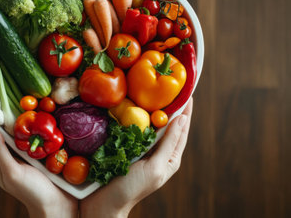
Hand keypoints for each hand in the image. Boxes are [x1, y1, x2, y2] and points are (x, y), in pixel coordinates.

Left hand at [0, 97, 77, 217]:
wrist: (56, 203)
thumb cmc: (32, 191)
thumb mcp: (12, 171)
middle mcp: (1, 152)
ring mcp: (16, 149)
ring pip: (7, 125)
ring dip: (4, 109)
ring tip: (1, 91)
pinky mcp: (30, 148)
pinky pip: (23, 129)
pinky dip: (22, 117)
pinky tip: (25, 105)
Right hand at [80, 98, 192, 217]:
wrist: (103, 204)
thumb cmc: (131, 189)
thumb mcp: (155, 167)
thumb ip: (169, 144)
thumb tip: (183, 119)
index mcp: (170, 158)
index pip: (182, 129)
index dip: (185, 110)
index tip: (187, 91)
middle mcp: (158, 152)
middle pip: (167, 125)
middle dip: (169, 106)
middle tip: (168, 85)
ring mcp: (142, 150)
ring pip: (151, 125)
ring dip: (152, 109)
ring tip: (152, 90)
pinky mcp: (126, 148)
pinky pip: (135, 129)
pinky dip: (136, 117)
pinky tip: (131, 106)